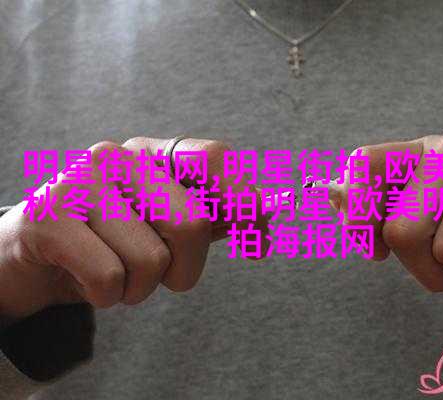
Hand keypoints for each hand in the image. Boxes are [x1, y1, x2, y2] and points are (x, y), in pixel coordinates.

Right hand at [0, 137, 267, 318]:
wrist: (35, 257)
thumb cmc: (112, 242)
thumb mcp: (167, 226)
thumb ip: (217, 218)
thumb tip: (266, 217)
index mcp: (154, 154)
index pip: (215, 159)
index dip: (245, 201)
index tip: (259, 238)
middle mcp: (118, 157)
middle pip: (191, 223)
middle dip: (187, 268)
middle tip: (164, 275)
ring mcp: (80, 181)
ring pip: (151, 259)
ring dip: (141, 287)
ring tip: (117, 274)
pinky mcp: (47, 215)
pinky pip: (110, 278)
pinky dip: (109, 296)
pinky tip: (89, 281)